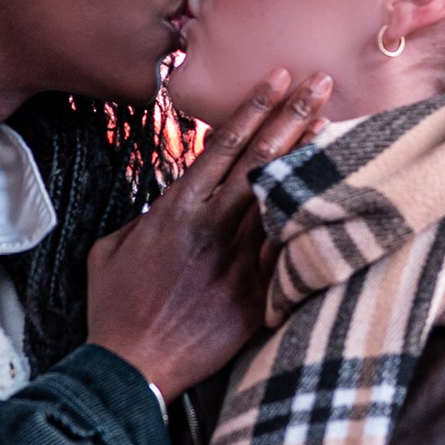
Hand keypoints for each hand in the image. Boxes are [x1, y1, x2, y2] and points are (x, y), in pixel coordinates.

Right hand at [87, 69, 333, 403]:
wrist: (132, 367)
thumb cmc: (116, 309)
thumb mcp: (111, 249)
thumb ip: (143, 217)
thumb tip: (164, 205)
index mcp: (176, 209)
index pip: (223, 145)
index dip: (254, 107)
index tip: (279, 78)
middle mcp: (212, 226)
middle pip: (261, 158)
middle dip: (292, 115)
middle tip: (321, 83)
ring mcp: (237, 261)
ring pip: (281, 196)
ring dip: (308, 156)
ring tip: (333, 122)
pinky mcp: (254, 295)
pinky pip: (287, 248)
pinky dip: (308, 216)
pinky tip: (330, 193)